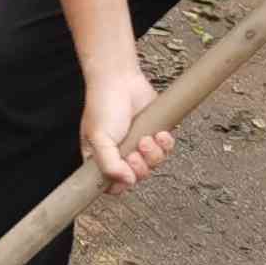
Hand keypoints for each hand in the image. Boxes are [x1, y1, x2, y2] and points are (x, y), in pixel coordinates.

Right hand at [81, 63, 174, 188]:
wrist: (120, 80)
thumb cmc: (103, 105)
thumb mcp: (99, 139)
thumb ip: (109, 165)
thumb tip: (127, 182)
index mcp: (101, 158)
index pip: (112, 185)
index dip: (121, 183)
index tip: (125, 172)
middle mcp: (120, 154)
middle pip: (137, 177)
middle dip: (140, 166)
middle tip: (135, 152)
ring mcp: (138, 145)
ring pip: (154, 165)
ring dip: (153, 154)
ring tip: (145, 138)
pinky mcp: (154, 134)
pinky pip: (166, 150)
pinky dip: (165, 144)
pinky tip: (158, 133)